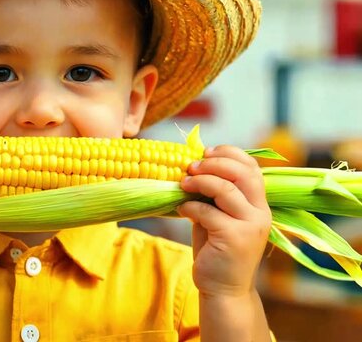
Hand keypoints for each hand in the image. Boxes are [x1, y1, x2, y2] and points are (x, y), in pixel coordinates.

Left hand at [178, 145, 271, 297]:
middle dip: (213, 164)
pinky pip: (208, 212)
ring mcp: (249, 226)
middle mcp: (260, 213)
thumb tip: (193, 166)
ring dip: (199, 182)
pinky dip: (190, 207)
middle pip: (241, 173)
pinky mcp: (234, 239)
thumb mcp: (219, 217)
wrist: (223, 289)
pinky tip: (181, 210)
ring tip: (183, 184)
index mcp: (259, 204)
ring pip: (225, 189)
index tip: (206, 152)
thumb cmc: (217, 249)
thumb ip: (214, 195)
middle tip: (191, 166)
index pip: (252, 167)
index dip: (229, 153)